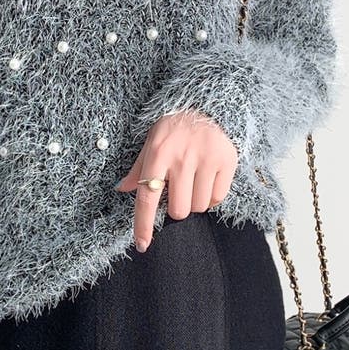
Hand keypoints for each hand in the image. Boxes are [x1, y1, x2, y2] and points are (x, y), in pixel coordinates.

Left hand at [116, 109, 238, 251]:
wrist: (207, 104)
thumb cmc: (173, 128)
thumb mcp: (151, 142)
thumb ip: (138, 168)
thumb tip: (122, 189)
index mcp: (157, 154)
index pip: (147, 198)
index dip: (144, 225)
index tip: (143, 245)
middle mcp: (181, 157)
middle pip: (179, 210)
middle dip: (177, 208)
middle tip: (179, 190)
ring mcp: (205, 159)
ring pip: (199, 206)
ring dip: (195, 201)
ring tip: (194, 180)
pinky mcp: (227, 161)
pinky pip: (218, 198)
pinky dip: (212, 195)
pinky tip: (207, 178)